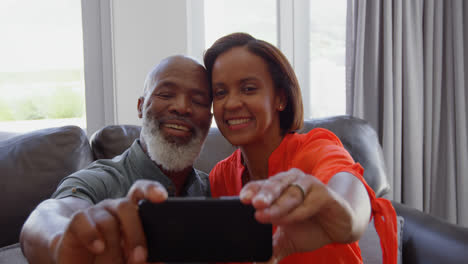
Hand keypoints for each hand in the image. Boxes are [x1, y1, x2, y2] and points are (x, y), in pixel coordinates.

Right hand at [52, 180, 168, 263]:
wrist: (78, 260)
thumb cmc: (109, 255)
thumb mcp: (130, 256)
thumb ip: (144, 256)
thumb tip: (160, 260)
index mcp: (131, 212)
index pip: (141, 190)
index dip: (151, 189)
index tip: (162, 197)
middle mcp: (113, 207)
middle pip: (126, 207)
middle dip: (135, 234)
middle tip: (140, 257)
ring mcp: (95, 212)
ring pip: (107, 220)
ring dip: (114, 246)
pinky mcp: (77, 222)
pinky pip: (83, 221)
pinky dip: (92, 236)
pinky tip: (98, 248)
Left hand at [240, 168, 355, 262]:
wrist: (340, 227)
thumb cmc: (311, 227)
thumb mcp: (288, 240)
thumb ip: (272, 249)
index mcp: (278, 187)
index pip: (261, 186)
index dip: (251, 191)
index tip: (242, 200)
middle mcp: (291, 181)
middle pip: (273, 186)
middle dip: (263, 195)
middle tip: (254, 205)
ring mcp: (308, 185)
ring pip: (290, 194)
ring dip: (277, 206)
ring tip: (264, 215)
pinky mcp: (325, 194)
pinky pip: (309, 202)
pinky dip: (298, 212)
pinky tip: (289, 219)